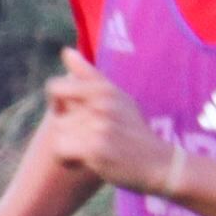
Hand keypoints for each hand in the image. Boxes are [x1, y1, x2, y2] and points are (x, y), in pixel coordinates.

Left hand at [36, 52, 181, 198]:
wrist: (160, 164)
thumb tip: (65, 51)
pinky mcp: (95, 148)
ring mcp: (99, 124)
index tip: (71, 113)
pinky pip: (60, 150)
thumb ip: (88, 75)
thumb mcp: (117, 97)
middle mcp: (101, 102)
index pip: (55, 87)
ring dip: (69, 146)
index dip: (56, 102)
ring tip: (93, 150)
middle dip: (66, 128)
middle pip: (56, 115)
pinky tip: (84, 161)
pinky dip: (67, 160)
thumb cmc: (134, 130)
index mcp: (104, 88)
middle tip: (91, 137)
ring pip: (58, 133)